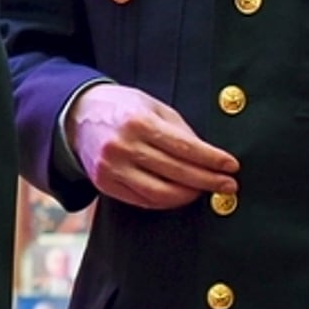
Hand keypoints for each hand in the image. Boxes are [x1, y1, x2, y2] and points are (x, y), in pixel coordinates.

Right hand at [66, 84, 238, 209]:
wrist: (76, 116)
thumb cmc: (122, 108)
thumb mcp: (152, 107)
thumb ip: (180, 130)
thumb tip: (209, 157)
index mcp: (138, 121)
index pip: (184, 147)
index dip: (211, 160)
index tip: (231, 166)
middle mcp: (123, 146)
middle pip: (176, 172)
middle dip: (207, 181)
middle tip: (228, 185)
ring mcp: (112, 168)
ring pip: (160, 193)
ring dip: (188, 195)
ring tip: (205, 191)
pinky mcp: (104, 184)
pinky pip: (142, 200)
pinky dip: (165, 201)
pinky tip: (179, 195)